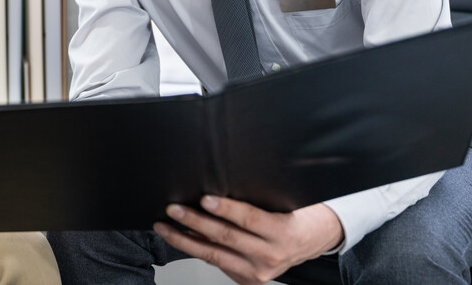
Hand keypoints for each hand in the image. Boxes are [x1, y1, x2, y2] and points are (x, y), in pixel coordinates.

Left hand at [153, 196, 342, 284]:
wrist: (307, 242)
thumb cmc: (289, 217)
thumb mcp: (277, 204)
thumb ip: (250, 202)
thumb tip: (211, 195)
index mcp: (280, 232)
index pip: (249, 218)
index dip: (226, 208)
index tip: (204, 199)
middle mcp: (269, 255)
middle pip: (226, 237)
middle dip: (194, 221)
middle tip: (173, 209)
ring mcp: (257, 272)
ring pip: (214, 255)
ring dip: (184, 239)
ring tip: (164, 227)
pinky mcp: (247, 280)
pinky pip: (216, 263)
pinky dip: (197, 249)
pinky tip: (182, 237)